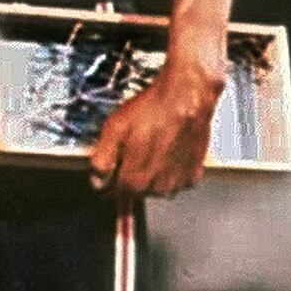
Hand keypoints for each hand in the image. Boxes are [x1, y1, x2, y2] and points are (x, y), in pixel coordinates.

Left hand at [88, 57, 221, 198]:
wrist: (187, 97)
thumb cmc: (152, 109)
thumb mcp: (115, 128)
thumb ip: (102, 159)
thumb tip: (97, 181)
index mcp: (135, 181)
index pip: (114, 193)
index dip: (110, 177)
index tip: (114, 164)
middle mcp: (157, 189)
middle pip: (136, 191)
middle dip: (130, 174)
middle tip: (134, 149)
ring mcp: (178, 184)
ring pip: (156, 188)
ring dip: (151, 174)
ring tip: (153, 147)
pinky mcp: (193, 175)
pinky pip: (176, 181)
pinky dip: (170, 171)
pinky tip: (168, 151)